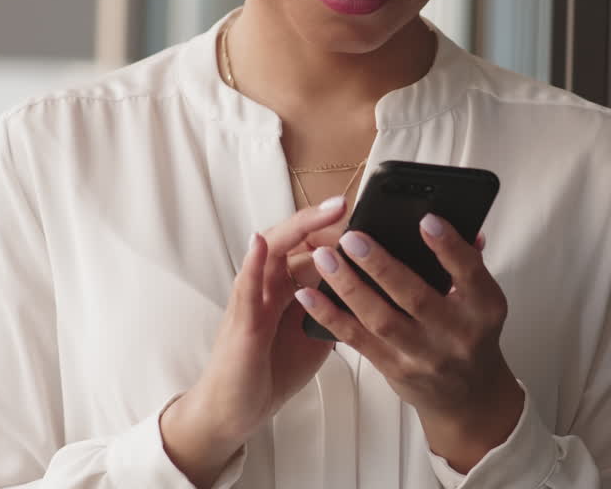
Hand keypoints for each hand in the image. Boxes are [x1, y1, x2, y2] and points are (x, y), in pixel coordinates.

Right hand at [160, 198, 346, 488]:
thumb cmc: (273, 368)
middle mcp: (267, 284)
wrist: (239, 408)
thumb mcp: (315, 332)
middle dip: (318, 220)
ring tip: (321, 212)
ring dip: (295, 229)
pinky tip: (260, 245)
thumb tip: (371, 289)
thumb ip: (335, 307)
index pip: (310, 246)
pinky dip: (253, 264)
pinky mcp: (241, 322)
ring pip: (270, 252)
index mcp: (287, 285)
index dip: (334, 230)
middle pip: (292, 240)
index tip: (363, 216)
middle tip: (345, 204)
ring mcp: (252, 299)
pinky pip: (246, 288)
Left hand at [297, 217, 523, 473]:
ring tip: (326, 259)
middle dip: (381, 265)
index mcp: (483, 308)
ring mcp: (422, 355)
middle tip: (352, 238)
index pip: (469, 273)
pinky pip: (357, 340)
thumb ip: (466, 261)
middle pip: (415, 297)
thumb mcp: (482, 299)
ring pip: (381, 319)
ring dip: (349, 287)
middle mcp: (455, 334)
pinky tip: (310, 295)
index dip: (449, 247)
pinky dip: (331, 316)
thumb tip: (445, 219)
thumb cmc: (472, 336)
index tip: (425, 220)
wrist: (467, 397)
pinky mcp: (394, 369)